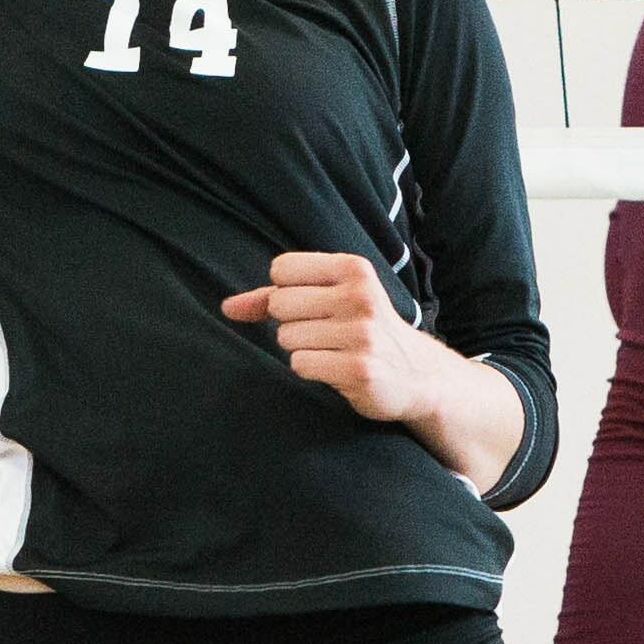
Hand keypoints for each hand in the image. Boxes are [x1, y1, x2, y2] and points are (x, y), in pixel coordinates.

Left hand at [223, 252, 457, 430]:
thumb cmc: (361, 330)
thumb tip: (226, 308)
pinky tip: (337, 369)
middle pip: (280, 303)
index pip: (281, 269)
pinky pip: (300, 364)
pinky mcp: (359, 369)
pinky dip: (310, 369)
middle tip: (325, 333)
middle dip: (291, 323)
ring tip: (334, 351)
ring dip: (302, 349)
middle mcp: (360, 296)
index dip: (284, 292)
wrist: (416, 374)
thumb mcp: (329, 299)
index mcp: (353, 269)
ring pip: (287, 337)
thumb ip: (273, 298)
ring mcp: (361, 334)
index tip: (311, 304)